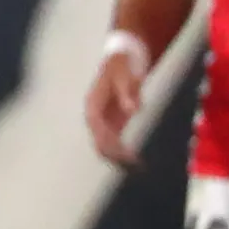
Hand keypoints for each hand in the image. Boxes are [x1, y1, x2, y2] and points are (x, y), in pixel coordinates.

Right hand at [84, 51, 145, 167]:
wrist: (123, 61)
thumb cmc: (122, 67)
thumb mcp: (126, 76)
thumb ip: (129, 93)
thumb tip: (133, 111)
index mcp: (92, 104)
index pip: (96, 126)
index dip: (107, 139)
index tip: (121, 150)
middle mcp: (94, 116)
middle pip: (99, 140)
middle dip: (114, 153)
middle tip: (133, 163)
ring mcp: (103, 122)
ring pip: (105, 146)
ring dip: (118, 158)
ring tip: (136, 167)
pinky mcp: (113, 124)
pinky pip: (115, 143)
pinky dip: (123, 153)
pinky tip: (136, 162)